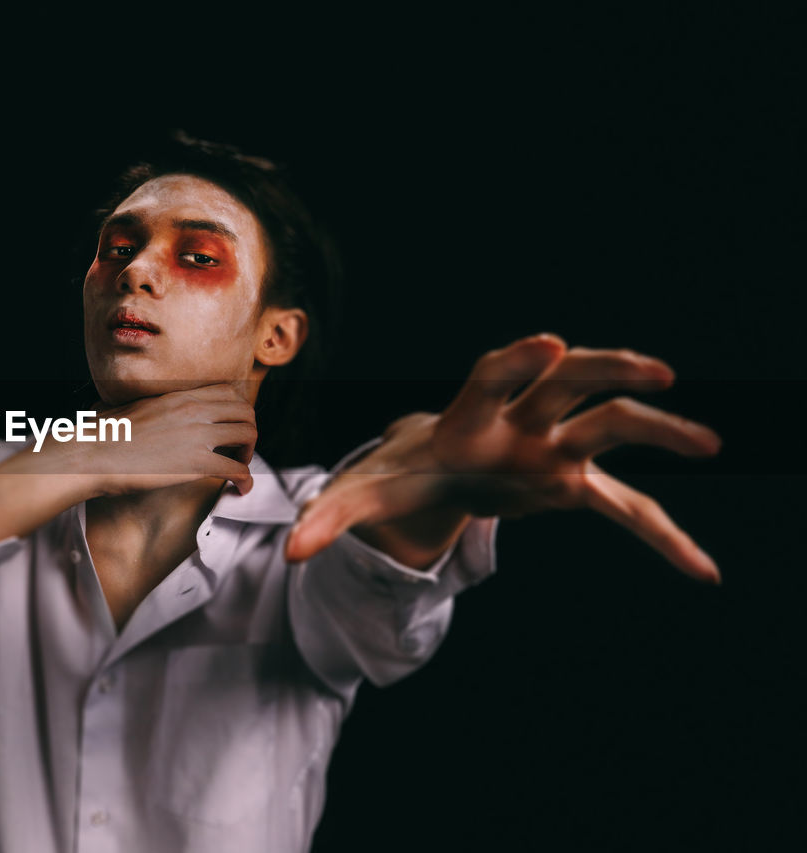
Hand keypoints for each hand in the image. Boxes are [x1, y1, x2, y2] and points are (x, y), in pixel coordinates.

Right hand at [82, 382, 258, 496]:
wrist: (91, 454)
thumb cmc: (101, 434)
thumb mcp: (129, 407)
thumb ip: (144, 407)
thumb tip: (130, 410)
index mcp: (178, 396)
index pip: (227, 391)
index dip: (236, 409)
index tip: (230, 425)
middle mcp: (194, 411)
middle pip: (245, 410)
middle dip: (248, 429)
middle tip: (238, 448)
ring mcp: (198, 436)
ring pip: (248, 435)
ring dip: (249, 452)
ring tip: (239, 466)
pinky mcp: (197, 464)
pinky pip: (237, 469)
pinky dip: (246, 480)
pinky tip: (241, 489)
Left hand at [285, 334, 722, 583]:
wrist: (436, 468)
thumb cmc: (400, 472)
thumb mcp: (363, 493)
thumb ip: (329, 517)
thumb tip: (291, 554)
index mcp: (465, 416)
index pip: (490, 376)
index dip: (517, 360)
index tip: (550, 342)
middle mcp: (518, 421)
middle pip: (566, 382)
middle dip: (605, 368)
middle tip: (656, 368)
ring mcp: (553, 449)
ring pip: (610, 425)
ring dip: (657, 431)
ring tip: (709, 443)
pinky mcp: (572, 485)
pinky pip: (624, 509)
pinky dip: (661, 538)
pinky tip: (701, 571)